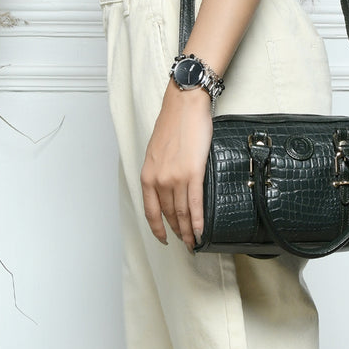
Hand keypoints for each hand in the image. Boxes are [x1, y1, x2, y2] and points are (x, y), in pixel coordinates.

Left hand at [140, 80, 213, 249]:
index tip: (164, 239)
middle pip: (168, 214)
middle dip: (177, 231)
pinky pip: (195, 204)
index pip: (151, 211)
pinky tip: (201, 230)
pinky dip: (198, 221)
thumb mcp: (156, 152)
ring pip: (182, 213)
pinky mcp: (193, 173)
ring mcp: (175, 178)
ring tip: (195, 241)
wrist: (184, 106)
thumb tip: (167, 187)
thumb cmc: (173, 124)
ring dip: (188, 231)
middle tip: (186, 242)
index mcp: (147, 175)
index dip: (157, 229)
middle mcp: (159, 180)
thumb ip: (159, 172)